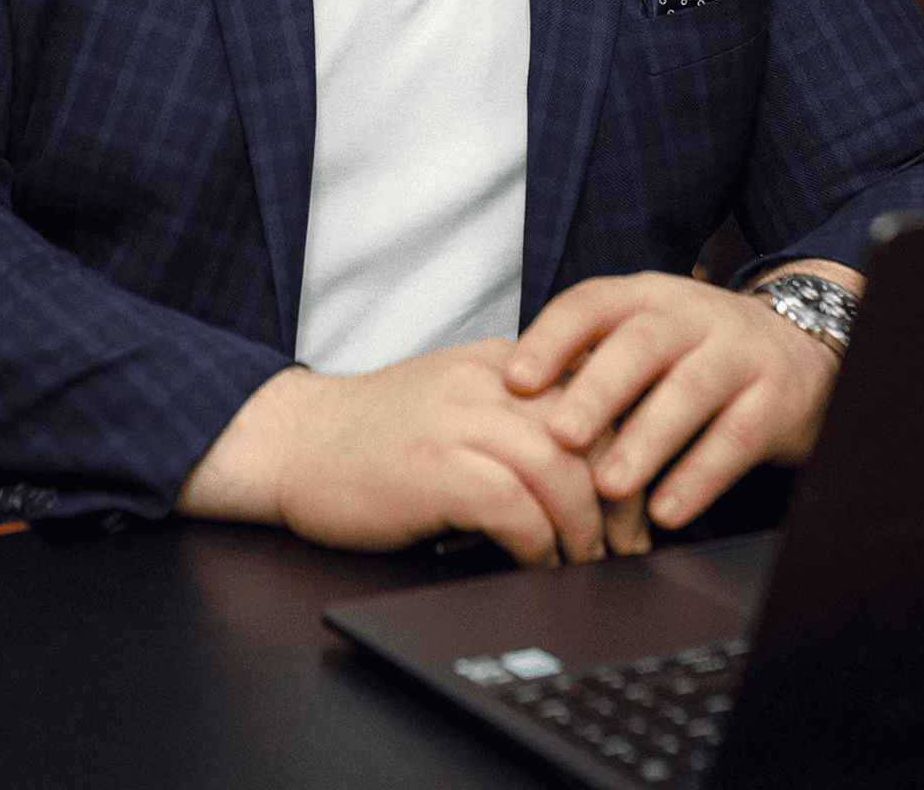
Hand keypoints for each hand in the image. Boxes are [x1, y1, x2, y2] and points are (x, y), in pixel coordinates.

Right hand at [176, 340, 636, 566]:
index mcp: (498, 362)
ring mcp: (458, 421)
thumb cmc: (371, 436)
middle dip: (621, 495)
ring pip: (562, 468)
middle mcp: (486, 381)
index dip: (630, 449)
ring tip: (586, 561)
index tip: (635, 497)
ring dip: (585, 528)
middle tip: (627, 542)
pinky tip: (535, 562)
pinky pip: (515, 506)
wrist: (288, 440)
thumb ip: (513, 412)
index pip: (595, 393)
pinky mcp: (434, 467)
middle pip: (592, 430)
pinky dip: (538, 543)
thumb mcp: (452, 398)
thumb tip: (588, 465)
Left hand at [503, 266, 858, 528]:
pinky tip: (666, 511)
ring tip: (609, 486)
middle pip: (642, 344)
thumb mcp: (643, 339)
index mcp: (646, 297)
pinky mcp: (777, 399)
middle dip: (598, 390)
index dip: (551, 338)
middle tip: (560, 435)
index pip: (592, 303)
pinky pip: (737, 439)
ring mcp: (740, 354)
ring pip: (691, 391)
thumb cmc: (694, 353)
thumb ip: (588, 365)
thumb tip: (506, 412)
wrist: (802, 347)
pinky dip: (699, 477)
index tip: (514, 379)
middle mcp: (693, 316)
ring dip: (646, 440)